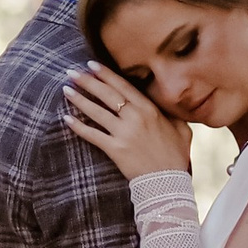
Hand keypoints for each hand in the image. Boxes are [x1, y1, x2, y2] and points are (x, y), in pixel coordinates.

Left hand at [63, 66, 192, 182]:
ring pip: (97, 112)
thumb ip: (174, 114)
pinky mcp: (115, 149)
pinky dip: (78, 127)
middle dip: (87, 81)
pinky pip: (93, 135)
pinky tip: (66, 118)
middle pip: (107, 94)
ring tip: (65, 89)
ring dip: (79, 99)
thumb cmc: (176, 156)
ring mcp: (124, 133)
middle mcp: (135, 117)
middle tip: (71, 72)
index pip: (123, 86)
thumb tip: (171, 104)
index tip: (91, 65)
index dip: (106, 74)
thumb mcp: (182, 129)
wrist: (168, 182)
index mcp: (150, 109)